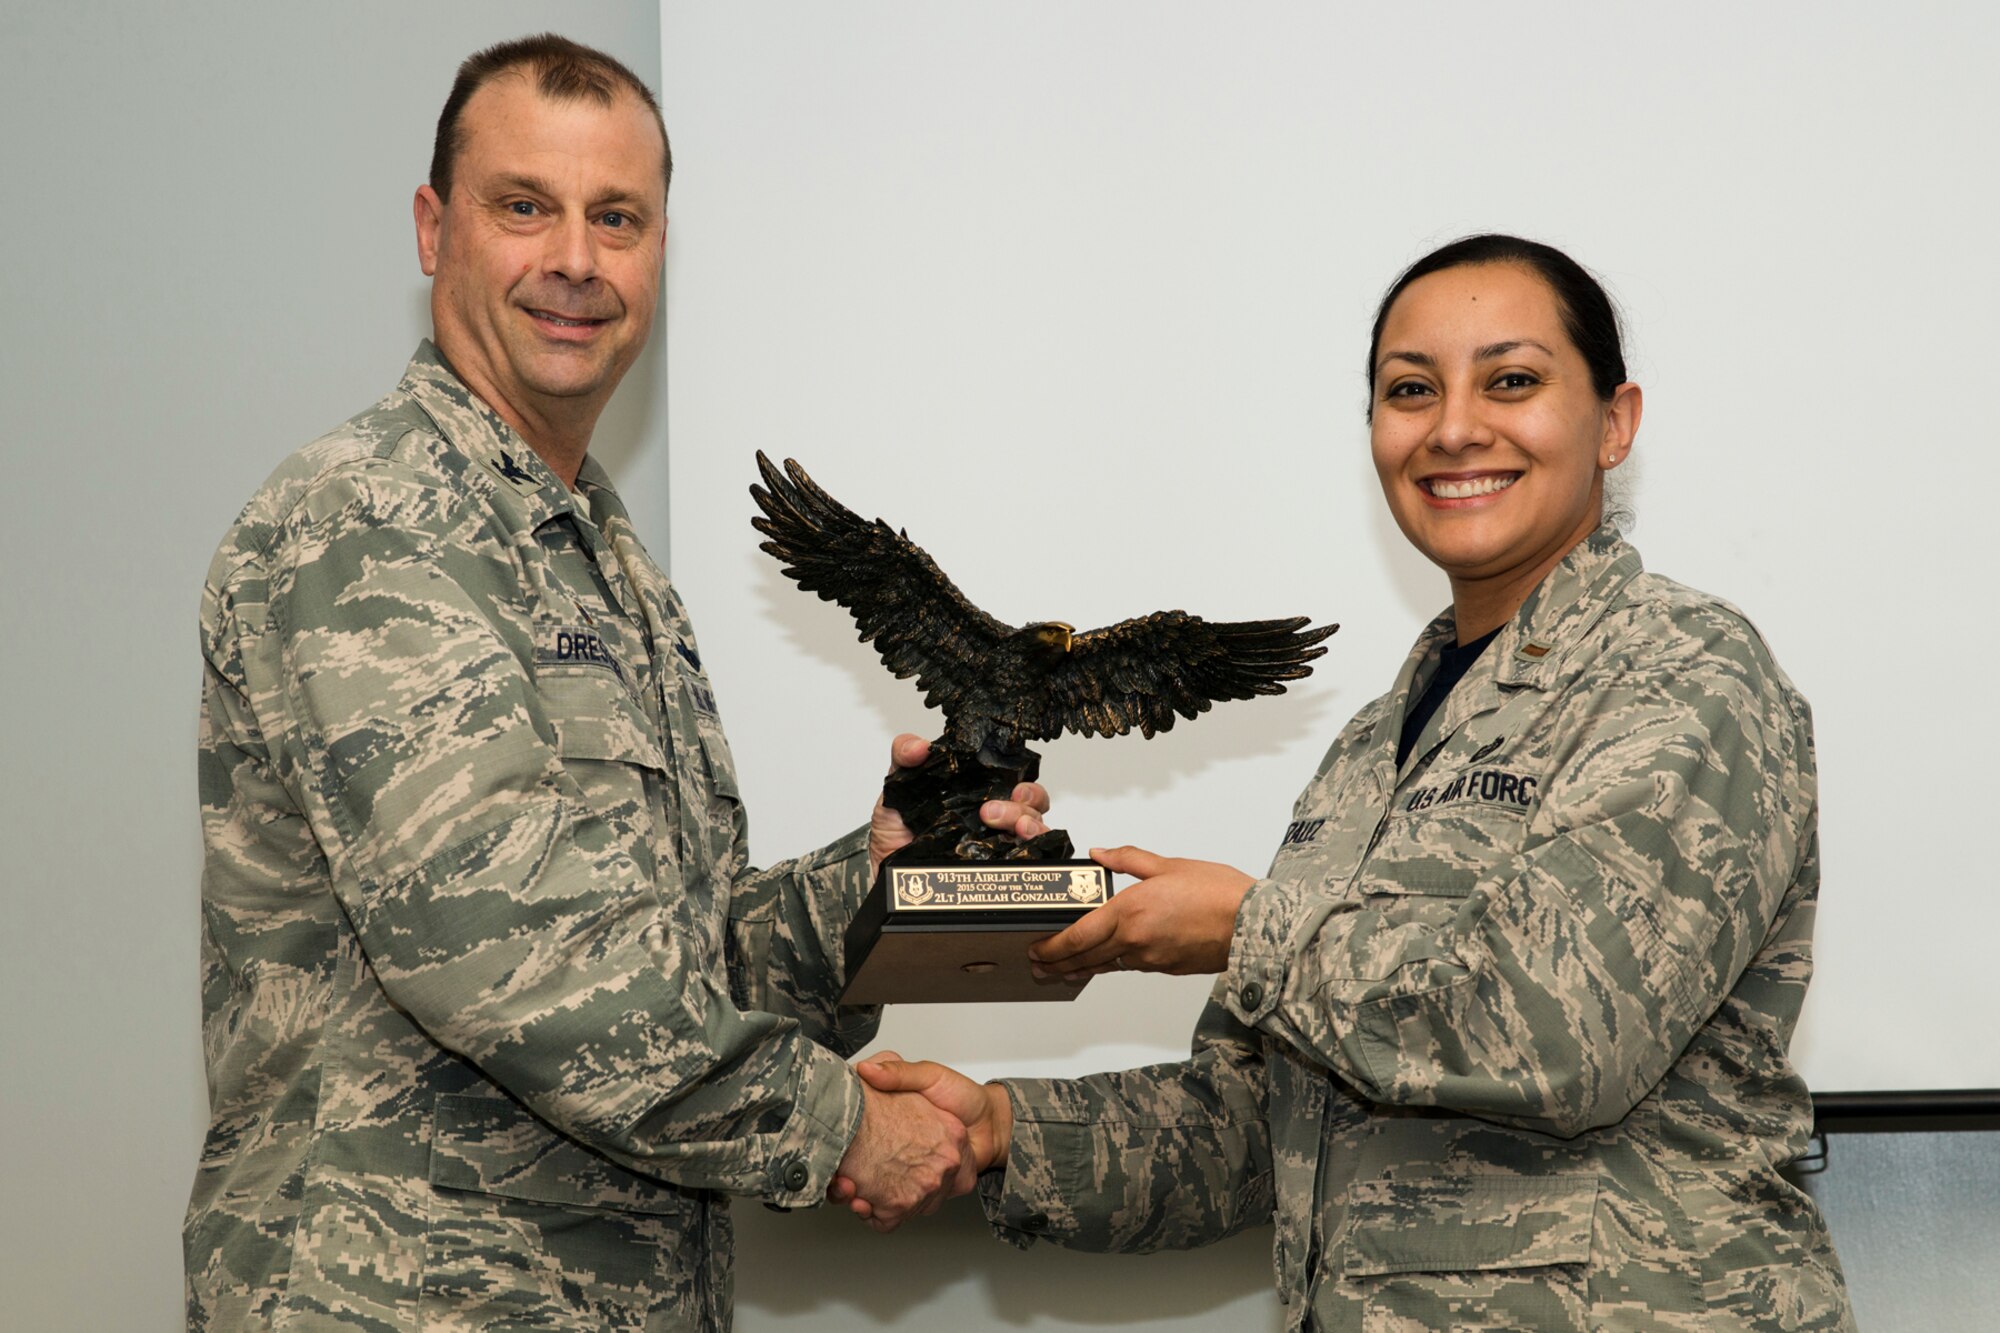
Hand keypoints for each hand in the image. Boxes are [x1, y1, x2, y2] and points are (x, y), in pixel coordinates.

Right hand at [830, 1052, 1011, 1222]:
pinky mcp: (919, 1195)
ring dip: (857, 1201)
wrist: (992, 1124)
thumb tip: (866, 1069)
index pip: (848, 1141)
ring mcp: (904, 1177)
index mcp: (888, 1127)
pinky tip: (872, 1208)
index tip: (829, 1159)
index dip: (833, 1153)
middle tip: (839, 1183)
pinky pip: (892, 1214)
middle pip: (852, 1176)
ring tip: (854, 1197)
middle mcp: (892, 1154)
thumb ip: (899, 1073)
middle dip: (840, 1185)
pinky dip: (880, 1215)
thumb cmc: (962, 1097)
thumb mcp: (928, 1076)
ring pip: (868, 1198)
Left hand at [868, 734, 1051, 876]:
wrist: (893, 877)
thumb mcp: (898, 787)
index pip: (1016, 779)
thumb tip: (919, 746)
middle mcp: (997, 816)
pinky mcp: (1001, 868)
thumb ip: (904, 756)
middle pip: (1034, 804)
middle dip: (1029, 801)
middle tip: (993, 810)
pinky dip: (1035, 850)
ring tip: (1008, 827)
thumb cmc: (897, 835)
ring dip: (1030, 824)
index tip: (1014, 786)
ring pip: (1037, 829)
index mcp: (980, 793)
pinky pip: (1032, 858)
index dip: (1023, 780)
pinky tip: (1020, 847)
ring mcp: (1002, 844)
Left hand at [1030, 845, 1253, 977]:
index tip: (1036, 948)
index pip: (1077, 936)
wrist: (1253, 924)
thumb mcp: (1167, 865)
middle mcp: (1134, 941)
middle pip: (1085, 958)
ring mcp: (1150, 959)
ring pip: (1106, 966)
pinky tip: (1106, 963)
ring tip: (1061, 971)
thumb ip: (1128, 859)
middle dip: (1057, 963)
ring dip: (1081, 969)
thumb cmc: (1216, 893)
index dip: (1052, 947)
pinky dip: (1112, 965)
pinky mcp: (1165, 968)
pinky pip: (1130, 966)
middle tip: (1038, 966)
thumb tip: (1100, 853)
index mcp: (1129, 912)